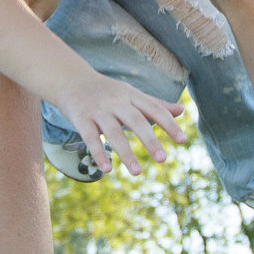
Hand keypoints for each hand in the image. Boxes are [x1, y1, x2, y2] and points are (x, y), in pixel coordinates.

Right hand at [52, 70, 187, 177]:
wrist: (71, 80)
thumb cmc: (107, 92)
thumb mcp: (131, 94)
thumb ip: (155, 104)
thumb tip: (181, 110)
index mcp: (131, 95)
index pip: (154, 109)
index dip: (169, 124)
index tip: (183, 140)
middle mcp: (116, 102)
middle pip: (136, 121)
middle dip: (150, 140)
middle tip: (163, 159)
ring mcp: (98, 110)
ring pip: (114, 132)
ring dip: (126, 153)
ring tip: (137, 172)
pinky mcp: (81, 119)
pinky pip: (91, 138)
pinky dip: (99, 153)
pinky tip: (107, 170)